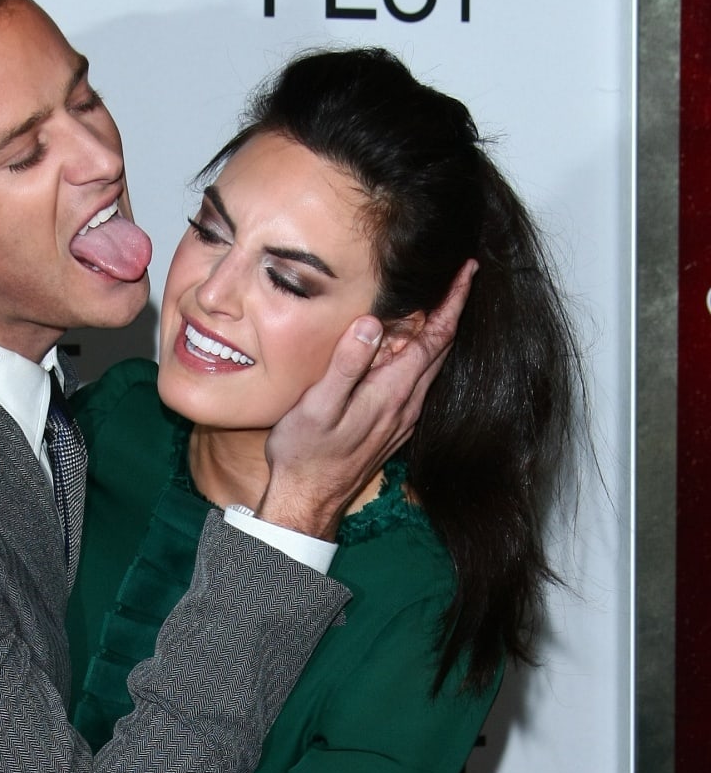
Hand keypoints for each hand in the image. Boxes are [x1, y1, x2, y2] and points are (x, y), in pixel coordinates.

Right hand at [259, 260, 477, 539]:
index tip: (467, 270)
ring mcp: (402, 419)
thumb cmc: (305, 455)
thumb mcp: (317, 406)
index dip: (453, 301)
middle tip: (459, 276)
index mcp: (391, 392)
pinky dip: (424, 357)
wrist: (307, 502)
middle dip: (453, 310)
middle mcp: (405, 405)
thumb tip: (372, 323)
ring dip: (440, 334)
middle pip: (441, 349)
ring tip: (440, 304)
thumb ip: (346, 364)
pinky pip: (419, 383)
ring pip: (432, 367)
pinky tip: (412, 350)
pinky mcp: (392, 428)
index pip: (434, 338)